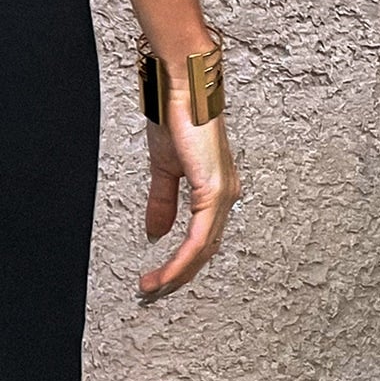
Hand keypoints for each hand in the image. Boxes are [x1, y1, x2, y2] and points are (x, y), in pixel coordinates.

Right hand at [137, 87, 240, 303]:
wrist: (181, 88)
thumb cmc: (176, 116)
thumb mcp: (164, 167)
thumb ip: (162, 201)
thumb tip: (157, 232)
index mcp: (216, 190)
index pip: (202, 239)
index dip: (181, 262)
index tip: (157, 278)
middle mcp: (226, 196)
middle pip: (206, 252)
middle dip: (179, 277)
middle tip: (153, 292)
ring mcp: (223, 195)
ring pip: (204, 251)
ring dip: (177, 274)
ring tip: (153, 288)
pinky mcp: (214, 192)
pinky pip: (199, 238)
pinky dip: (181, 259)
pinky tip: (166, 272)